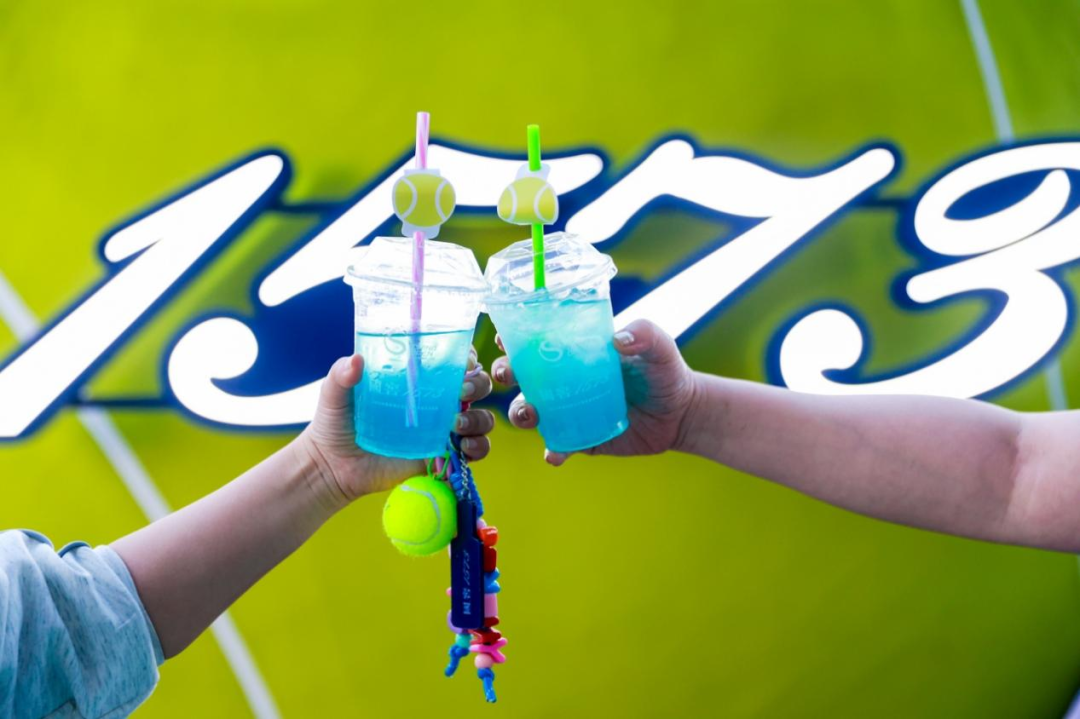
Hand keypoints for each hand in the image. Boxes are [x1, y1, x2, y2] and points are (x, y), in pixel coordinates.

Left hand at [297, 350, 493, 506]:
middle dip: (478, 385)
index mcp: (418, 379)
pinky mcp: (443, 457)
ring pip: (482, 418)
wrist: (333, 467)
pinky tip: (463, 448)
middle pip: (477, 385)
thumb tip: (356, 361)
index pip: (454, 360)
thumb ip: (342, 375)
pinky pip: (476, 450)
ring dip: (479, 419)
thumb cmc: (336, 423)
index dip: (466, 356)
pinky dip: (479, 448)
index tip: (462, 360)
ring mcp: (442, 430)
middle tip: (460, 393)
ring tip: (457, 425)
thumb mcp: (334, 394)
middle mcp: (437, 401)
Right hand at [494, 319, 698, 465]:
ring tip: (531, 414)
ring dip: (521, 412)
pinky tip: (555, 454)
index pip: (536, 340)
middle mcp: (563, 380)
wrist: (681, 414)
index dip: (513, 337)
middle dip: (504, 372)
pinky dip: (553, 451)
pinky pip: (558, 446)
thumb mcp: (659, 347)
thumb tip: (618, 339)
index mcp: (573, 351)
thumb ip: (644, 334)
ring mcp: (568, 411)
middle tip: (505, 374)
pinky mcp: (580, 439)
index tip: (503, 336)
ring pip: (530, 411)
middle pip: (521, 375)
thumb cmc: (664, 371)